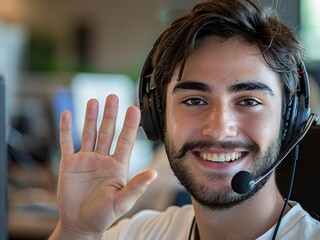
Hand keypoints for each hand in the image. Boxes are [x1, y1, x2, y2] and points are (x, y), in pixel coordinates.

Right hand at [50, 94, 156, 238]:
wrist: (80, 224)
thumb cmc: (103, 215)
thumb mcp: (122, 202)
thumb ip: (136, 187)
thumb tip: (154, 174)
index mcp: (117, 166)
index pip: (125, 141)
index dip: (130, 125)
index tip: (134, 109)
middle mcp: (103, 159)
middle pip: (107, 132)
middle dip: (110, 114)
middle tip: (113, 96)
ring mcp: (86, 160)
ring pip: (89, 133)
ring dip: (90, 117)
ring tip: (94, 100)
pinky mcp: (69, 164)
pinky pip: (67, 142)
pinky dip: (66, 129)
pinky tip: (67, 114)